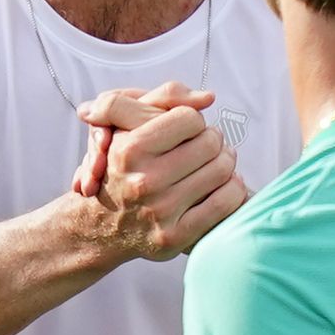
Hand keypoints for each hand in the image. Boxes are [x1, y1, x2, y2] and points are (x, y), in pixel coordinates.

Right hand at [73, 83, 244, 260]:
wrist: (101, 226)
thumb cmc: (121, 168)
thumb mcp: (123, 125)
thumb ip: (162, 98)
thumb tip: (209, 97)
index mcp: (129, 150)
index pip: (190, 118)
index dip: (193, 120)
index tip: (187, 129)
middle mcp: (143, 181)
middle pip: (210, 143)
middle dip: (212, 139)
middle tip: (206, 145)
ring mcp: (160, 211)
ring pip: (222, 170)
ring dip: (226, 162)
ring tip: (217, 162)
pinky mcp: (175, 237)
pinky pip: (225, 202)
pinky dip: (233, 189)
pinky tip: (224, 185)